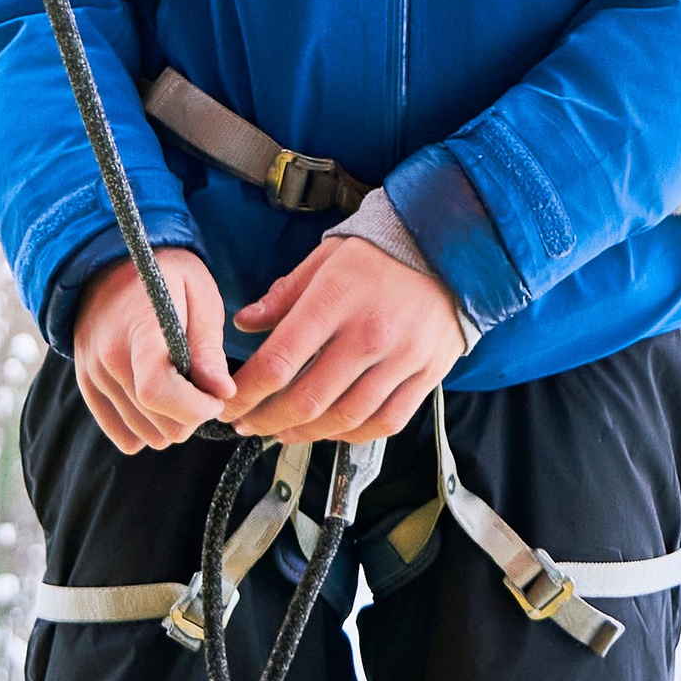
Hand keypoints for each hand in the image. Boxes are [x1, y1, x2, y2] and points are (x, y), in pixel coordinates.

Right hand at [72, 249, 232, 454]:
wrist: (110, 264)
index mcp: (140, 329)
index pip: (156, 390)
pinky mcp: (88, 388)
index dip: (194, 407)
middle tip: (202, 386)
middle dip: (193, 415)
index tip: (215, 396)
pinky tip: (159, 398)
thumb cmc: (166, 277)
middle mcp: (109, 357)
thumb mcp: (200, 295)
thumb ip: (208, 347)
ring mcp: (94, 376)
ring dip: (172, 422)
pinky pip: (125, 438)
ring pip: (147, 436)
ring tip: (180, 386)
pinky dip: (148, 428)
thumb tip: (223, 392)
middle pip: (159, 423)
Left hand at [225, 237, 468, 445]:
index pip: (280, 360)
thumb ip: (284, 294)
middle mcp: (369, 334)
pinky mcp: (427, 375)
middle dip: (267, 420)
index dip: (246, 392)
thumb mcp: (326, 257)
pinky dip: (352, 434)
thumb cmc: (382, 250)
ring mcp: (402, 358)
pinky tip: (330, 429)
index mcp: (336, 299)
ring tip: (282, 431)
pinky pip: (385, 422)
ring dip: (304, 434)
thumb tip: (245, 323)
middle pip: (307, 400)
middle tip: (247, 424)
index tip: (229, 403)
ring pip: (344, 418)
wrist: (451, 246)